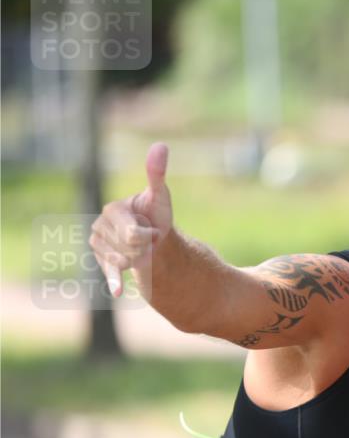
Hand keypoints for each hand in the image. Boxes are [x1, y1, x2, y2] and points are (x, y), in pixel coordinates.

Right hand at [88, 142, 173, 296]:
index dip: (148, 234)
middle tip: (150, 240)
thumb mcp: (160, 197)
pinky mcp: (103, 261)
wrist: (156, 238)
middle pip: (127, 247)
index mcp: (112, 210)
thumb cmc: (158, 216)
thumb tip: (161, 146)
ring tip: (143, 249)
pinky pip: (108, 272)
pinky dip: (115, 281)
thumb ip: (156, 174)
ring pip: (121, 260)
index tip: (152, 229)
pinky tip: (120, 292)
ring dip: (139, 258)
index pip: (132, 232)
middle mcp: (100, 225)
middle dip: (144, 246)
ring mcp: (99, 244)